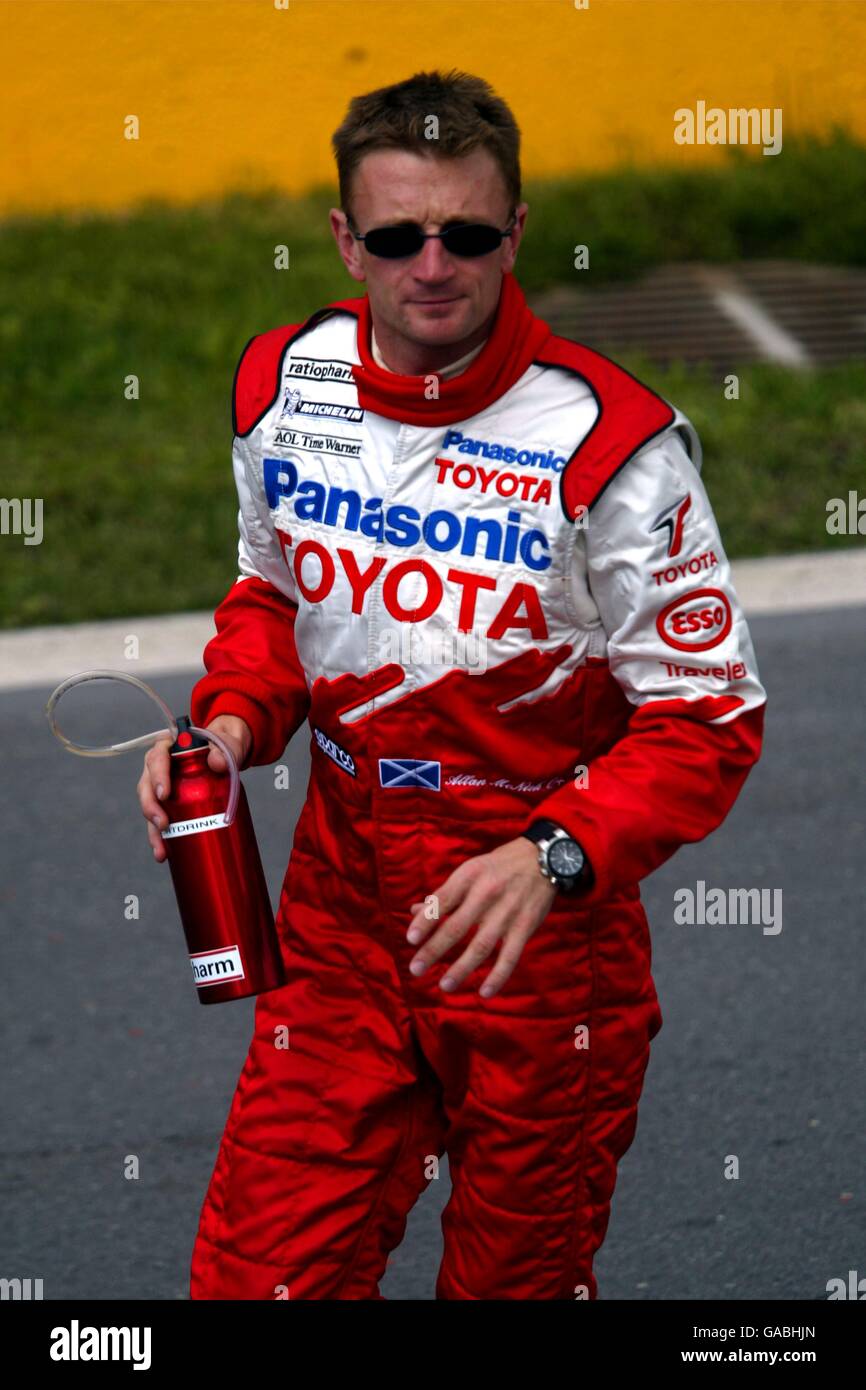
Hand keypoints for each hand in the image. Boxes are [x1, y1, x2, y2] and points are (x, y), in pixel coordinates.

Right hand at [137, 714, 251, 861]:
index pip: (157, 757)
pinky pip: (160, 819)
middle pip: (147, 785)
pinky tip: (163, 854)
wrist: (229, 753)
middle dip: (150, 807)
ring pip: (150, 806)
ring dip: (152, 829)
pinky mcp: (170, 803)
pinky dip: (160, 837)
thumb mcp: (231, 743)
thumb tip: (216, 762)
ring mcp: (163, 785)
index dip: (157, 775)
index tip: (165, 793)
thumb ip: (228, 748)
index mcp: (170, 746)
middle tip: (163, 824)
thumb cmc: (227, 744)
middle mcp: (161, 766)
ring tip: (161, 849)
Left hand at [406, 837, 557, 998]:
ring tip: (445, 985)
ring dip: (461, 968)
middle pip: (456, 927)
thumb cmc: (498, 868)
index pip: (442, 901)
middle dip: (434, 950)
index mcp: (468, 877)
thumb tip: (414, 913)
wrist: (543, 860)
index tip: (410, 940)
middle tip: (415, 969)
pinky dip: (498, 976)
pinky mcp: (525, 927)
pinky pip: (510, 956)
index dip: (425, 921)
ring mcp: (507, 912)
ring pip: (481, 945)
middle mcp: (486, 894)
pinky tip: (485, 993)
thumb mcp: (469, 871)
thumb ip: (444, 894)